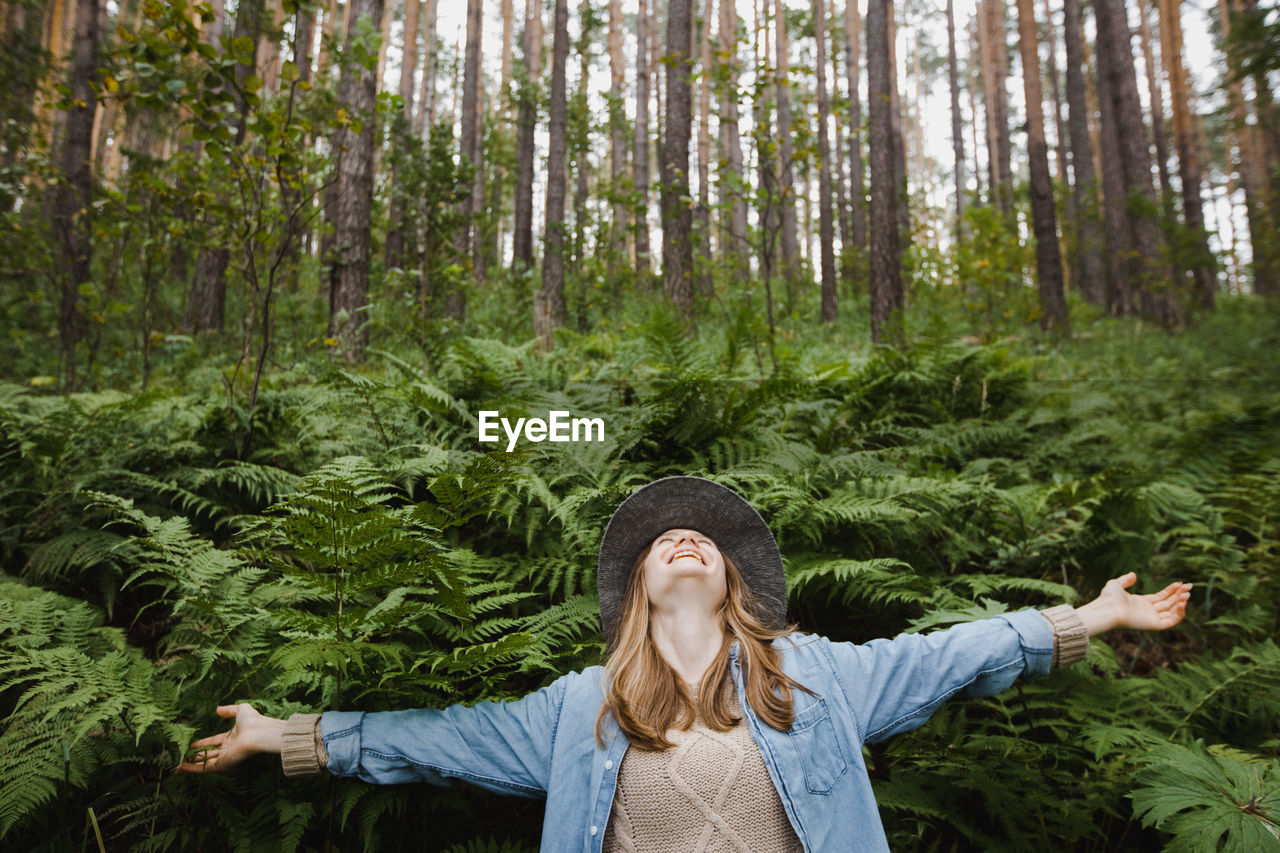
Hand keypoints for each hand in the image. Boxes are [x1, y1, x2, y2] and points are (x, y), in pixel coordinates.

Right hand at [175, 703, 282, 773]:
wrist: (258, 732)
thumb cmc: (253, 721)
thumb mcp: (240, 710)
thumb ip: (229, 710)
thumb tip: (218, 709)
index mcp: (232, 738)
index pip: (214, 742)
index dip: (203, 744)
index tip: (192, 744)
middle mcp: (228, 749)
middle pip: (209, 755)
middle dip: (196, 757)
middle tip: (183, 757)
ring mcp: (226, 758)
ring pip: (205, 763)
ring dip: (191, 765)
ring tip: (178, 765)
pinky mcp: (223, 765)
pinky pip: (204, 768)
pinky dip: (192, 769)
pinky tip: (181, 768)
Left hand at [1077, 572, 1191, 635]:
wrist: (1108, 609)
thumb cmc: (1109, 598)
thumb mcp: (1116, 584)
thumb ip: (1125, 580)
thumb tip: (1133, 574)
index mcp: (1141, 603)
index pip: (1161, 597)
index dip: (1171, 590)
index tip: (1181, 583)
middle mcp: (1148, 611)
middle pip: (1169, 603)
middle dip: (1180, 594)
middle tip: (1189, 586)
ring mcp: (1152, 618)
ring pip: (1172, 611)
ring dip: (1181, 603)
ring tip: (1187, 594)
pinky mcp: (1155, 625)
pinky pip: (1172, 621)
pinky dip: (1179, 613)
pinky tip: (1183, 603)